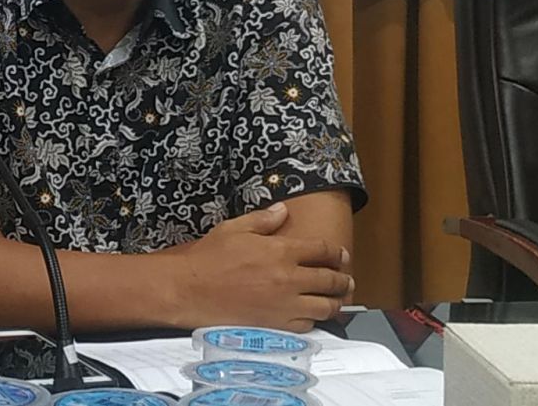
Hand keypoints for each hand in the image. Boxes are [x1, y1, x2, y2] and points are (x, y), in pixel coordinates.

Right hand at [167, 202, 352, 330]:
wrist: (190, 290)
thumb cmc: (209, 259)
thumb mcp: (235, 228)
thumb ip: (263, 220)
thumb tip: (282, 211)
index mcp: (280, 251)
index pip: (322, 250)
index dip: (336, 252)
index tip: (341, 254)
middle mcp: (288, 279)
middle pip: (330, 280)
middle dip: (343, 279)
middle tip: (347, 279)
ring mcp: (284, 305)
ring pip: (325, 307)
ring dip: (335, 303)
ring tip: (338, 300)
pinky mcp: (276, 325)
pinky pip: (307, 325)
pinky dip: (315, 320)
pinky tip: (313, 315)